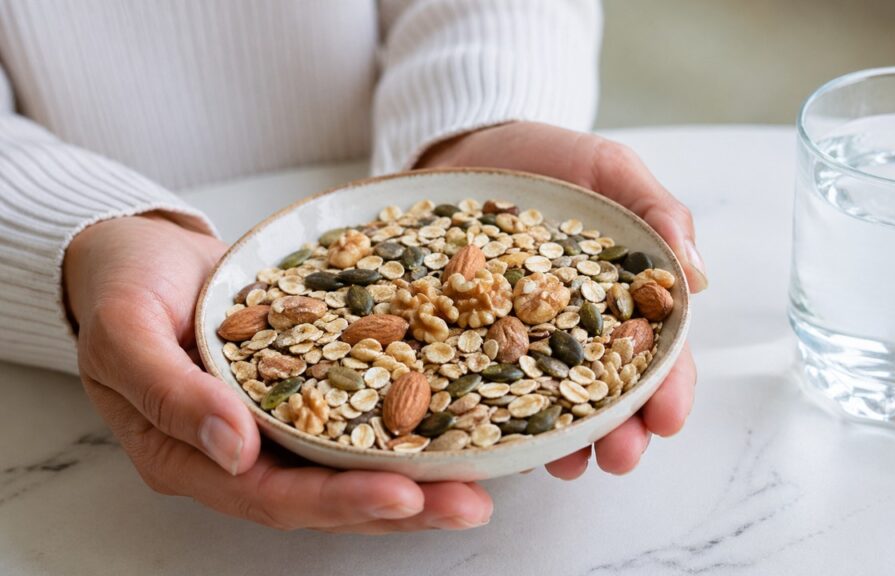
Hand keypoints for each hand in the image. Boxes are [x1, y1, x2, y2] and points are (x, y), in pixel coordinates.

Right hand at [65, 214, 491, 531]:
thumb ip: (169, 392)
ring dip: (414, 477)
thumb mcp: (126, 330)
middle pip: (325, 495)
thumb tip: (233, 448)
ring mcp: (274, 423)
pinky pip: (355, 418)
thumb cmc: (121, 286)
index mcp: (190, 455)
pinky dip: (400, 426)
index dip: (339, 501)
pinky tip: (451, 424)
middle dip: (400, 504)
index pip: (271, 496)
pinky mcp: (303, 388)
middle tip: (469, 502)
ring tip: (480, 479)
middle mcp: (240, 452)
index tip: (406, 493)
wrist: (141, 250)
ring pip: (348, 467)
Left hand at [418, 121, 703, 478]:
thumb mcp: (611, 167)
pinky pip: (488, 382)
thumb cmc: (550, 156)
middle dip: (623, 429)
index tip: (668, 418)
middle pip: (610, 390)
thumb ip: (657, 210)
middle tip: (621, 457)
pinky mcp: (476, 337)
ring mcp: (527, 338)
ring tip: (570, 465)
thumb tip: (696, 272)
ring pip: (554, 401)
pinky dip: (500, 415)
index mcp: (625, 295)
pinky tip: (502, 441)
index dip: (669, 386)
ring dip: (569, 440)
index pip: (658, 350)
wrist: (470, 146)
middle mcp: (579, 328)